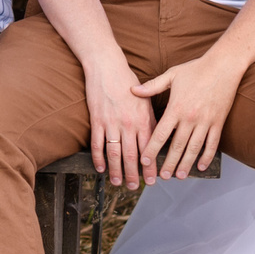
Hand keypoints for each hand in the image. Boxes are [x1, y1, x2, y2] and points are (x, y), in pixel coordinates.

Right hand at [84, 57, 155, 186]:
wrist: (107, 66)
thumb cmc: (128, 82)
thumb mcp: (145, 100)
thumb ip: (151, 120)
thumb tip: (157, 139)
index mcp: (143, 119)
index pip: (149, 149)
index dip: (150, 166)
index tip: (152, 180)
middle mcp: (128, 124)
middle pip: (132, 155)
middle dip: (134, 174)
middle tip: (135, 187)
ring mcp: (111, 123)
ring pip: (114, 153)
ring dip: (116, 170)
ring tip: (118, 182)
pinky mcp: (97, 120)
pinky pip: (98, 144)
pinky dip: (99, 158)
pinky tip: (100, 167)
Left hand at [131, 53, 241, 181]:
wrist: (223, 65)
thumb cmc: (196, 69)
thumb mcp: (172, 75)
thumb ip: (152, 86)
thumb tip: (133, 90)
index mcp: (176, 107)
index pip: (161, 134)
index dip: (152, 149)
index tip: (145, 161)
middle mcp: (190, 118)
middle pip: (177, 146)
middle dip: (168, 163)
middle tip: (162, 176)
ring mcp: (206, 121)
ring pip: (194, 148)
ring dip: (186, 164)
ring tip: (179, 176)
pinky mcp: (218, 122)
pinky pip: (212, 144)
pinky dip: (207, 156)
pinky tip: (201, 166)